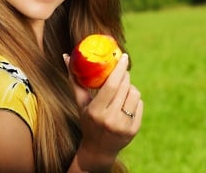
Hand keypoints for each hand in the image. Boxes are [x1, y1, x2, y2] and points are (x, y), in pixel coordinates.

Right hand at [63, 53, 143, 170]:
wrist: (98, 149)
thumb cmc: (88, 120)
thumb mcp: (80, 103)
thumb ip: (74, 80)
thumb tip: (65, 56)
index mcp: (95, 111)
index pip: (112, 85)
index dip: (119, 69)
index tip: (123, 56)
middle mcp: (110, 119)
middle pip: (125, 87)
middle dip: (125, 75)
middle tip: (122, 71)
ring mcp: (123, 125)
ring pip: (135, 94)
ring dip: (130, 87)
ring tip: (122, 90)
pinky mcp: (134, 129)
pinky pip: (139, 104)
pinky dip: (134, 99)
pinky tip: (125, 104)